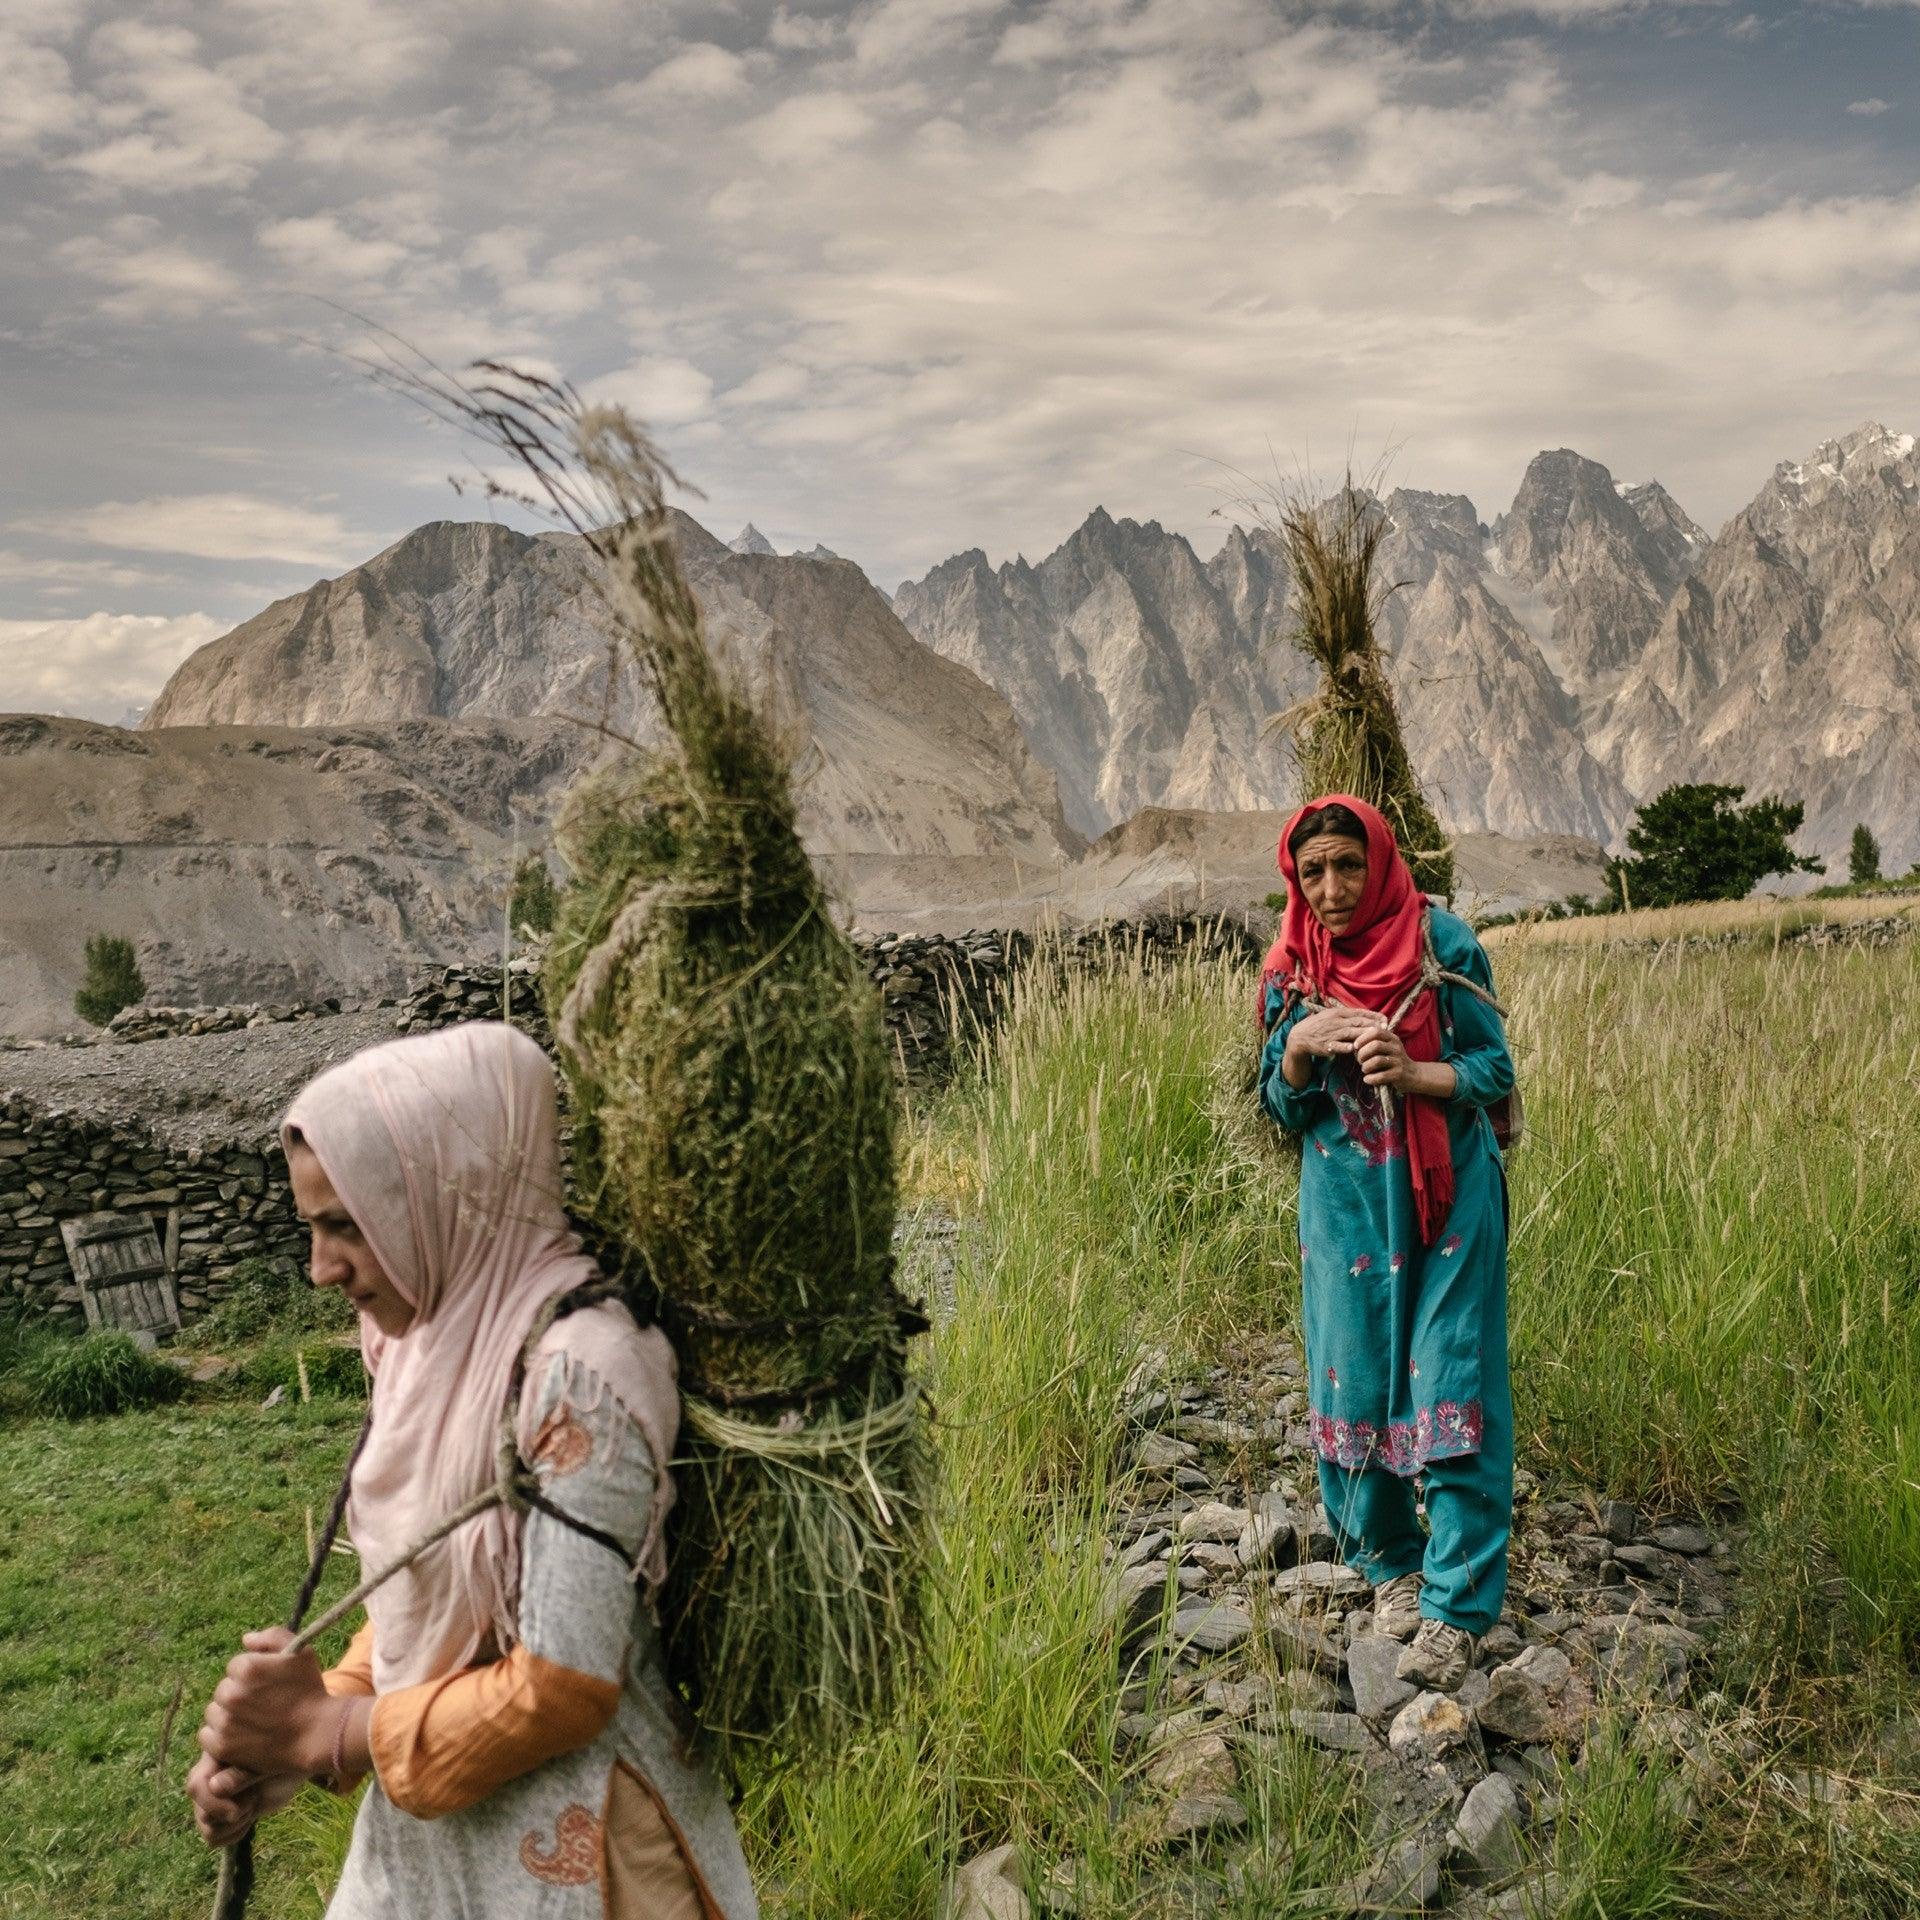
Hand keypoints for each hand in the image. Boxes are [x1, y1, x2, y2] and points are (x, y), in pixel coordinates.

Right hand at [186, 1751, 304, 1847]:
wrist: (295, 1765)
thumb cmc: (284, 1755)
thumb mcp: (267, 1761)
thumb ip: (242, 1773)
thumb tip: (215, 1787)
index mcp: (215, 1756)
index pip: (197, 1785)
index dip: (214, 1803)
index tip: (238, 1810)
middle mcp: (207, 1777)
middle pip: (202, 1812)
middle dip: (232, 1814)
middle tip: (254, 1799)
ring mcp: (211, 1798)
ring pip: (206, 1827)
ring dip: (233, 1825)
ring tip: (252, 1805)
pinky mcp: (219, 1815)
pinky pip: (212, 1837)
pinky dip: (231, 1835)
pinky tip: (248, 1820)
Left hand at [197, 1628, 335, 1781]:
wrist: (316, 1734)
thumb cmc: (309, 1691)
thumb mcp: (300, 1653)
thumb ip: (272, 1636)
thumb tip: (245, 1639)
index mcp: (247, 1668)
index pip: (235, 1666)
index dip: (252, 1674)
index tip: (267, 1684)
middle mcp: (231, 1694)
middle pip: (223, 1689)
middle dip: (239, 1693)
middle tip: (262, 1703)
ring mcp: (225, 1722)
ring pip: (214, 1711)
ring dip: (227, 1713)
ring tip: (252, 1719)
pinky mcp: (221, 1746)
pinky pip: (206, 1735)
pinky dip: (219, 1735)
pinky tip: (240, 1734)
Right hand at [1286, 1007, 1376, 1061]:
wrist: (1300, 1035)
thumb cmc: (1320, 1025)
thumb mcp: (1332, 1015)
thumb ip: (1349, 1016)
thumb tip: (1367, 1016)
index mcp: (1339, 1013)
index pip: (1360, 1013)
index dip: (1374, 1016)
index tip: (1386, 1021)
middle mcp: (1336, 1022)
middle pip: (1358, 1022)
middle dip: (1372, 1026)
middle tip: (1385, 1030)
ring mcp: (1331, 1033)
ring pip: (1350, 1033)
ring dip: (1363, 1036)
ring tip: (1375, 1039)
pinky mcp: (1327, 1045)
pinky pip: (1338, 1046)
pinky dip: (1346, 1047)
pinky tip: (1355, 1049)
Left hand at [1355, 1023, 1411, 1089]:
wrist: (1413, 1074)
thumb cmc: (1392, 1060)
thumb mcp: (1385, 1047)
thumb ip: (1371, 1043)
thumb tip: (1353, 1046)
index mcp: (1392, 1038)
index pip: (1375, 1031)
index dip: (1362, 1038)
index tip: (1355, 1046)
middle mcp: (1396, 1047)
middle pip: (1375, 1045)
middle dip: (1362, 1054)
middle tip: (1359, 1061)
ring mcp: (1399, 1061)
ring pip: (1377, 1060)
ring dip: (1365, 1066)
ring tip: (1365, 1070)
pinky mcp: (1399, 1074)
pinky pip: (1381, 1076)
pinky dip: (1370, 1078)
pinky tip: (1367, 1079)